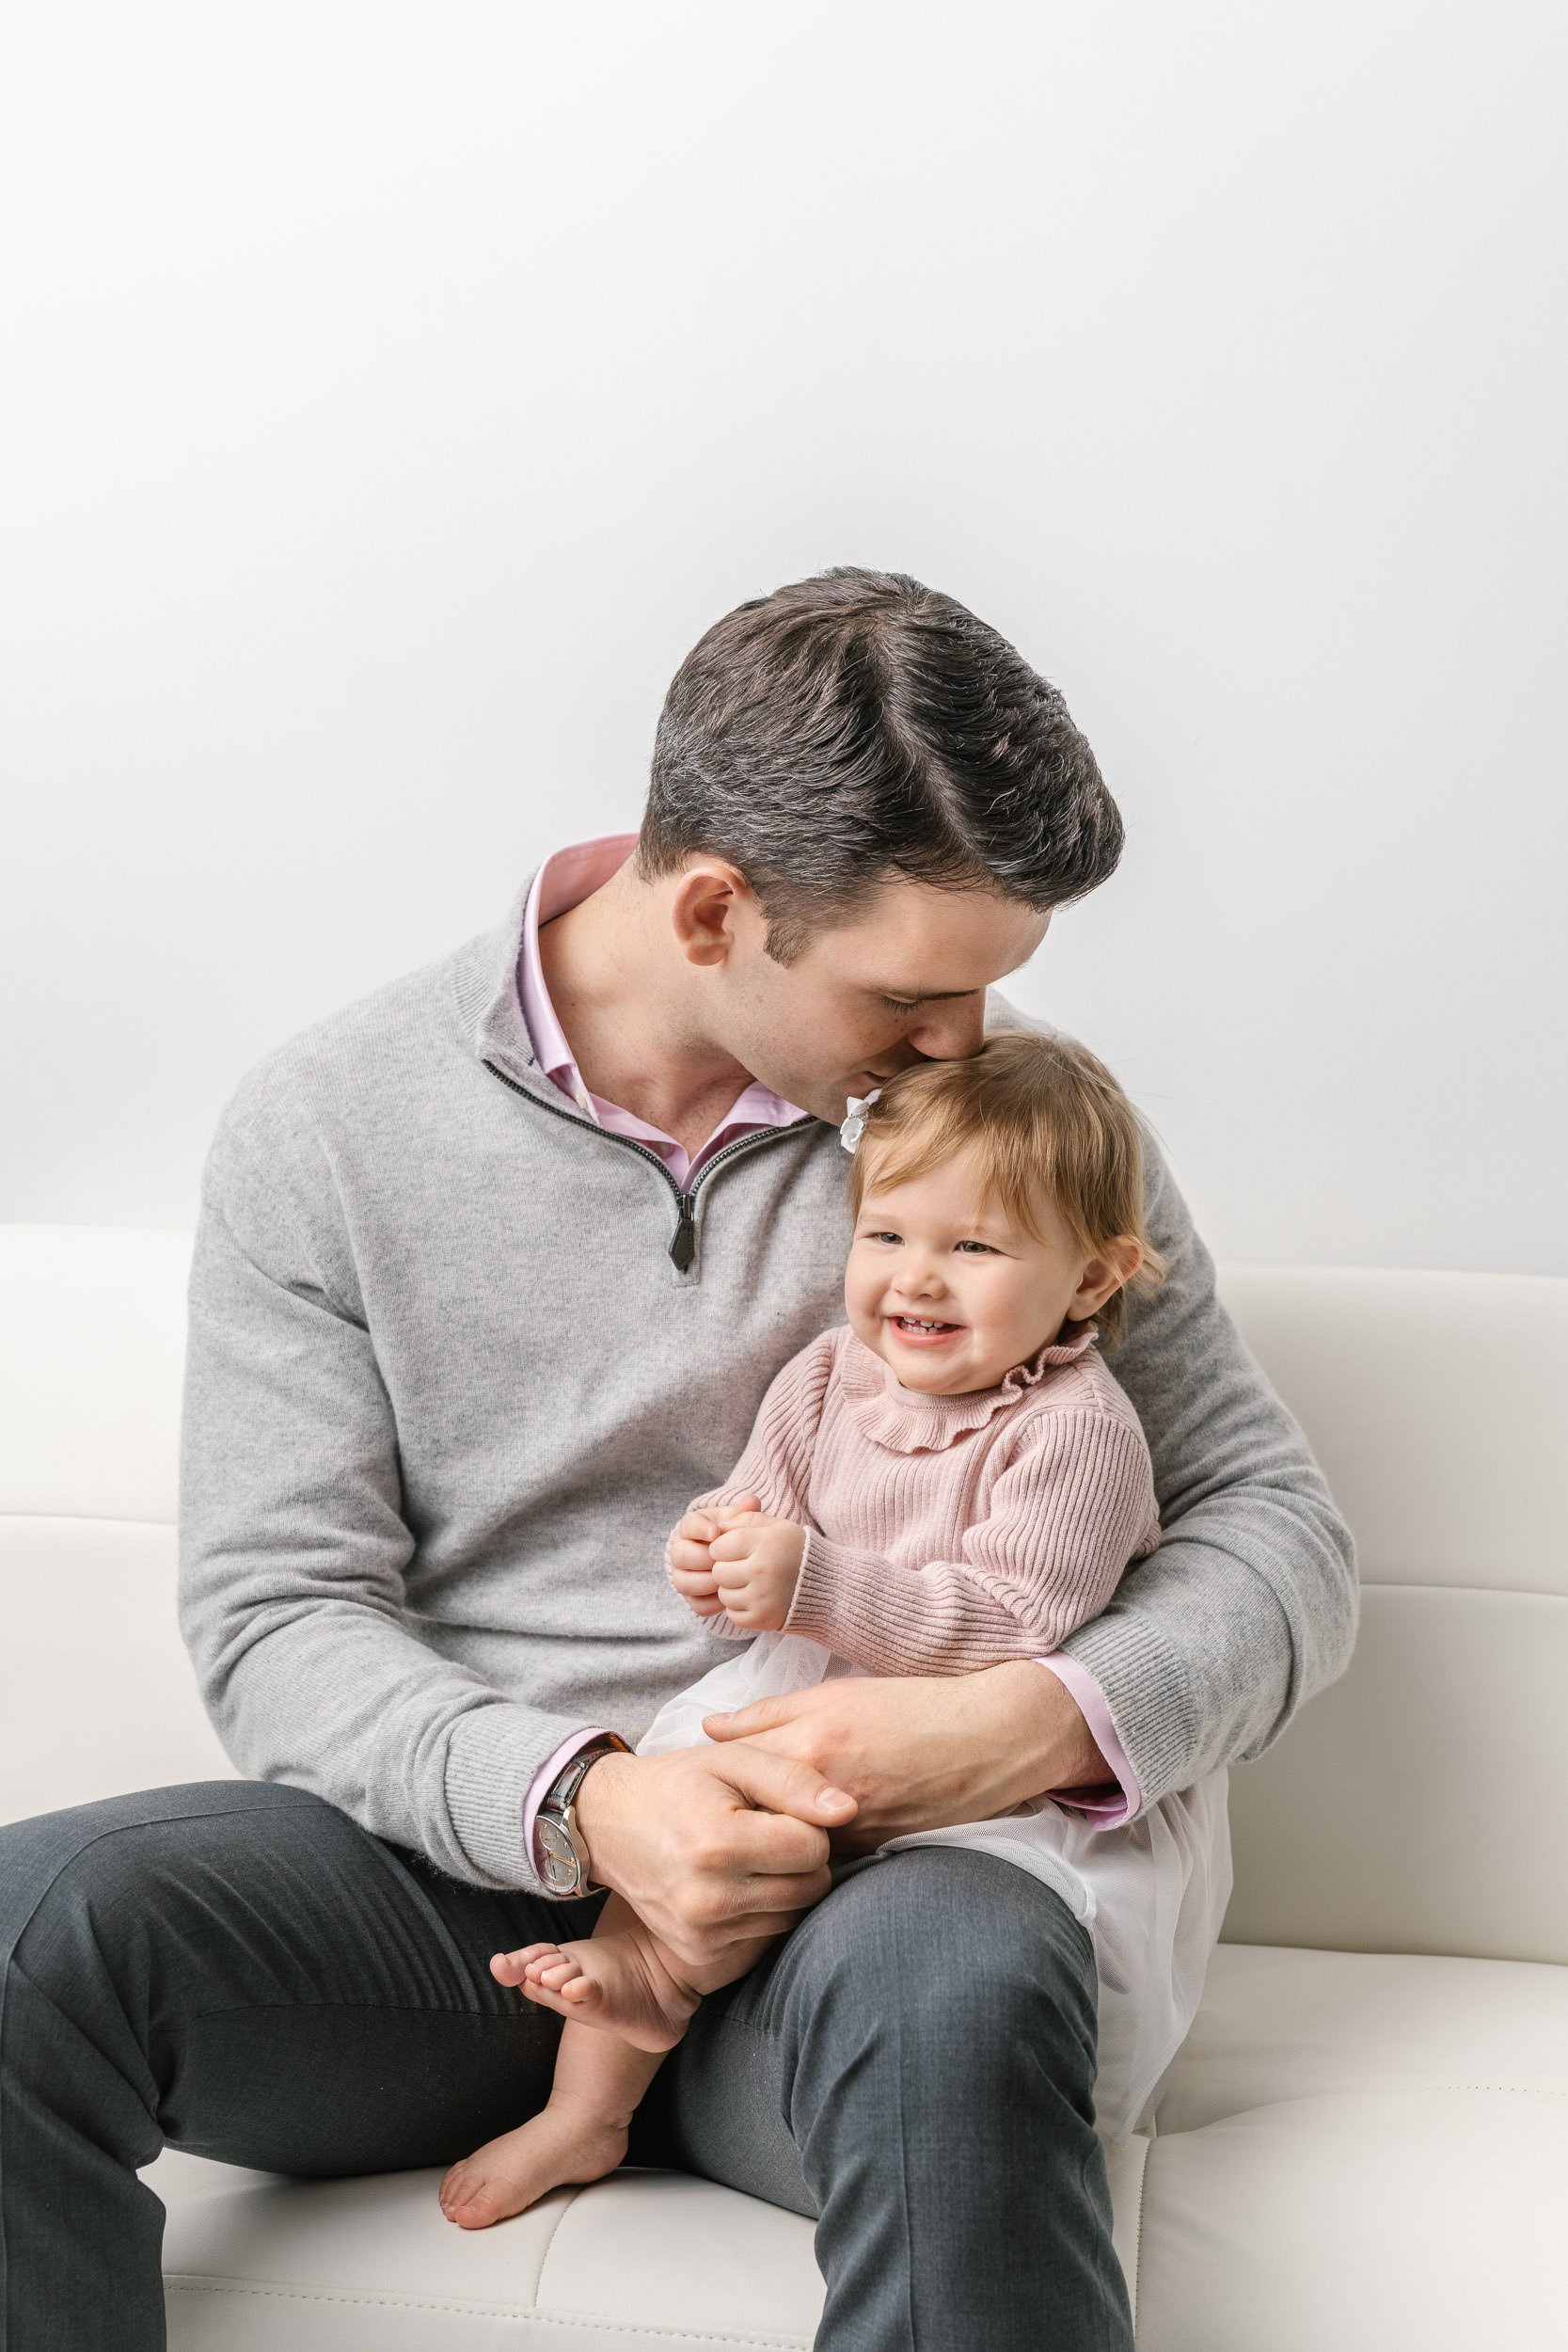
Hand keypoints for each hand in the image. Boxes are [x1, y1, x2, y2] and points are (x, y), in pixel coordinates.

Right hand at [570, 1743, 857, 1969]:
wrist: (610, 1825)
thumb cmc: (679, 1784)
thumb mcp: (733, 1760)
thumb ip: (794, 1780)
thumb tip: (847, 1810)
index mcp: (718, 1843)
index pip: (812, 1847)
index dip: (808, 1822)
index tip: (778, 1809)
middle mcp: (710, 1897)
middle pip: (811, 1886)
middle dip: (804, 1856)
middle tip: (770, 1831)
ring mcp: (702, 1931)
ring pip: (793, 1913)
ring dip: (787, 1883)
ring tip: (753, 1853)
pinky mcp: (700, 1951)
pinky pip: (765, 1933)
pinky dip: (763, 1906)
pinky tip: (737, 1879)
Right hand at [666, 1494, 761, 1619]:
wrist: (733, 1559)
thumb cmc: (734, 1535)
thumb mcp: (738, 1521)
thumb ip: (744, 1512)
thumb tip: (752, 1501)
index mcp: (690, 1527)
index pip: (688, 1525)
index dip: (701, 1529)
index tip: (717, 1533)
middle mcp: (680, 1551)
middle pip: (682, 1556)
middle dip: (705, 1559)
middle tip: (726, 1561)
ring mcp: (682, 1575)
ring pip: (684, 1583)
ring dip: (708, 1582)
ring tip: (729, 1579)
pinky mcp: (690, 1598)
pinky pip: (696, 1604)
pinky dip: (713, 1603)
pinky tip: (730, 1595)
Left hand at [701, 1661, 1113, 1856]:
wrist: (987, 1738)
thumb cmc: (908, 1706)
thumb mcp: (834, 1694)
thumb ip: (767, 1715)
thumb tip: (709, 1729)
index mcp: (809, 1745)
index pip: (736, 1777)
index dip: (705, 1789)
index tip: (685, 1798)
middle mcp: (825, 1794)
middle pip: (753, 1823)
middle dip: (726, 1829)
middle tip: (699, 1833)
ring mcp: (853, 1830)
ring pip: (787, 1851)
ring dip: (761, 1850)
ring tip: (732, 1851)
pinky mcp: (876, 1853)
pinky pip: (825, 1865)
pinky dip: (804, 1863)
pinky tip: (786, 1861)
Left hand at [706, 1512, 805, 1631]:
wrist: (826, 1585)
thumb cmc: (794, 1550)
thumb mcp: (775, 1526)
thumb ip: (744, 1519)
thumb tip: (715, 1529)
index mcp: (764, 1543)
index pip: (718, 1547)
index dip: (723, 1547)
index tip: (735, 1549)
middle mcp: (762, 1570)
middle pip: (718, 1573)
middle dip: (726, 1569)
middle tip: (742, 1567)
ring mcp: (762, 1598)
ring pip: (724, 1595)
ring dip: (732, 1590)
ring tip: (751, 1583)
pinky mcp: (763, 1618)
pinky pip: (733, 1615)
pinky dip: (740, 1608)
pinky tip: (756, 1598)